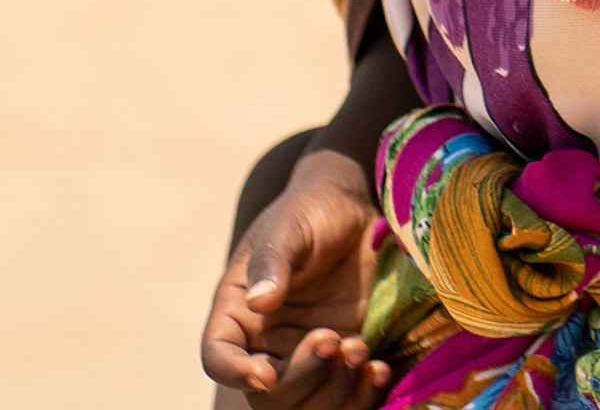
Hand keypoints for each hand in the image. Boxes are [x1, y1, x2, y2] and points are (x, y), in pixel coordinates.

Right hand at [203, 148, 390, 404]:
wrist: (354, 209)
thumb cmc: (309, 211)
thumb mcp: (288, 227)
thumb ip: (273, 261)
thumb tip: (260, 300)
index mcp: (239, 313)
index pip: (219, 358)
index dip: (237, 374)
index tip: (267, 373)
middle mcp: (268, 343)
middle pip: (269, 394)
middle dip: (301, 378)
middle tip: (333, 339)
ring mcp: (308, 355)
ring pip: (309, 404)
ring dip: (335, 390)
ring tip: (361, 349)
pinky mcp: (345, 359)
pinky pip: (347, 396)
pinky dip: (363, 395)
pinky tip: (380, 369)